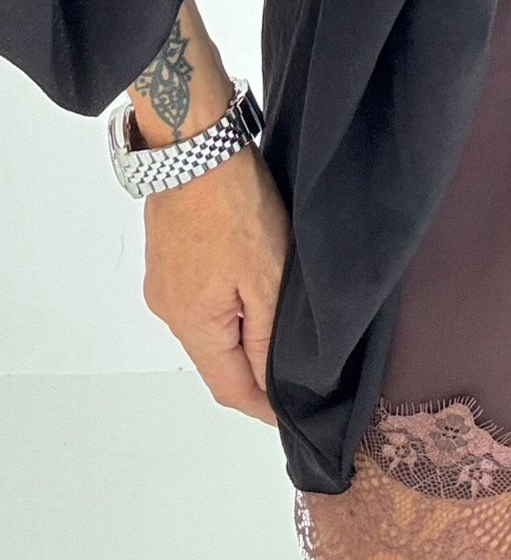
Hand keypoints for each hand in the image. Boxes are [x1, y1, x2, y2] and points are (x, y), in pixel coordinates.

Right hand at [140, 141, 290, 427]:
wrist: (195, 144)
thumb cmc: (233, 203)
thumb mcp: (267, 279)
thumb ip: (267, 340)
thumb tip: (269, 386)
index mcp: (192, 324)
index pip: (230, 389)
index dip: (265, 406)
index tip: (293, 414)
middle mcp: (169, 310)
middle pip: (217, 359)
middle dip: (255, 367)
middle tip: (298, 364)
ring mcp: (164, 282)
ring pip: (210, 325)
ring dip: (242, 329)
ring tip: (279, 312)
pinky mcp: (168, 258)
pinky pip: (201, 296)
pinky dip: (228, 300)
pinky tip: (251, 278)